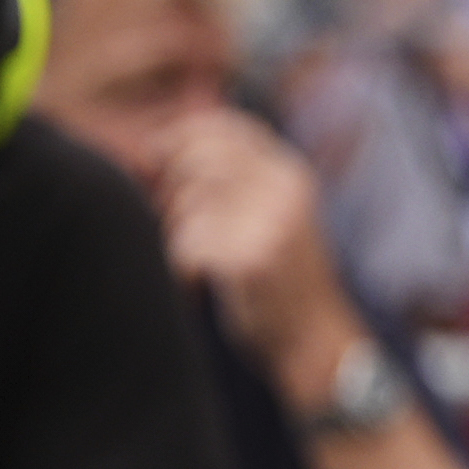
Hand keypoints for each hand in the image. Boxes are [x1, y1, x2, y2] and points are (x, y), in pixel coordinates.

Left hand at [151, 107, 361, 396]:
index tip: (154, 158)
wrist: (314, 341)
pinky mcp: (250, 259)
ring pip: (186, 206)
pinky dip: (180, 270)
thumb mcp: (273, 213)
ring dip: (176, 235)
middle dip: (170, 190)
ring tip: (195, 262)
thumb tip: (158, 145)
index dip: (180, 136)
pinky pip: (186, 246)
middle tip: (171, 222)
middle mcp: (286, 190)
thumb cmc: (280, 278)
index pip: (226, 127)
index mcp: (292, 173)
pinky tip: (197, 287)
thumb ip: (235, 177)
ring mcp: (271, 223)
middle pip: (196, 161)